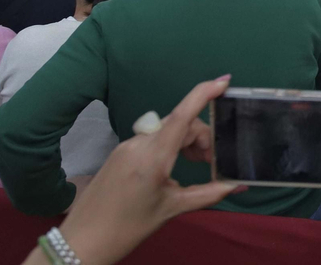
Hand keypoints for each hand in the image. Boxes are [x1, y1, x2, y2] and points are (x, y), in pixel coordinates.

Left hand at [51, 77, 240, 264]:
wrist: (82, 240)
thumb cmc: (128, 228)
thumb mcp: (171, 209)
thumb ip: (207, 194)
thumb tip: (238, 185)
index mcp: (153, 157)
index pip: (183, 115)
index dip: (204, 93)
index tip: (225, 81)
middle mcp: (139, 143)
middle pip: (180, 124)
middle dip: (202, 136)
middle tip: (211, 163)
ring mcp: (127, 146)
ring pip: (167, 131)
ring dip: (186, 141)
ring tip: (196, 164)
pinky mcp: (120, 152)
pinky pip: (152, 139)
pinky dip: (170, 147)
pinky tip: (173, 169)